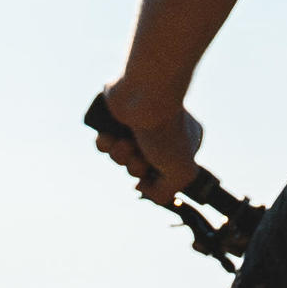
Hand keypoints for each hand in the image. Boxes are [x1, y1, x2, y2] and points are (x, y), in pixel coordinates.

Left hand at [96, 78, 204, 203]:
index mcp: (182, 144)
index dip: (155, 179)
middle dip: (135, 166)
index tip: (154, 173)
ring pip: (120, 157)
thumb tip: (141, 186)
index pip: (165, 175)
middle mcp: (160, 134)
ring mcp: (137, 126)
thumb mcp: (182, 173)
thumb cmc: (166, 131)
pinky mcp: (115, 119)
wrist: (144, 94)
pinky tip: (112, 134)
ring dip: (120, 155)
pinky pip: (104, 144)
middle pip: (139, 168)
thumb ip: (165, 193)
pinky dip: (105, 144)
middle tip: (142, 153)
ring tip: (127, 141)